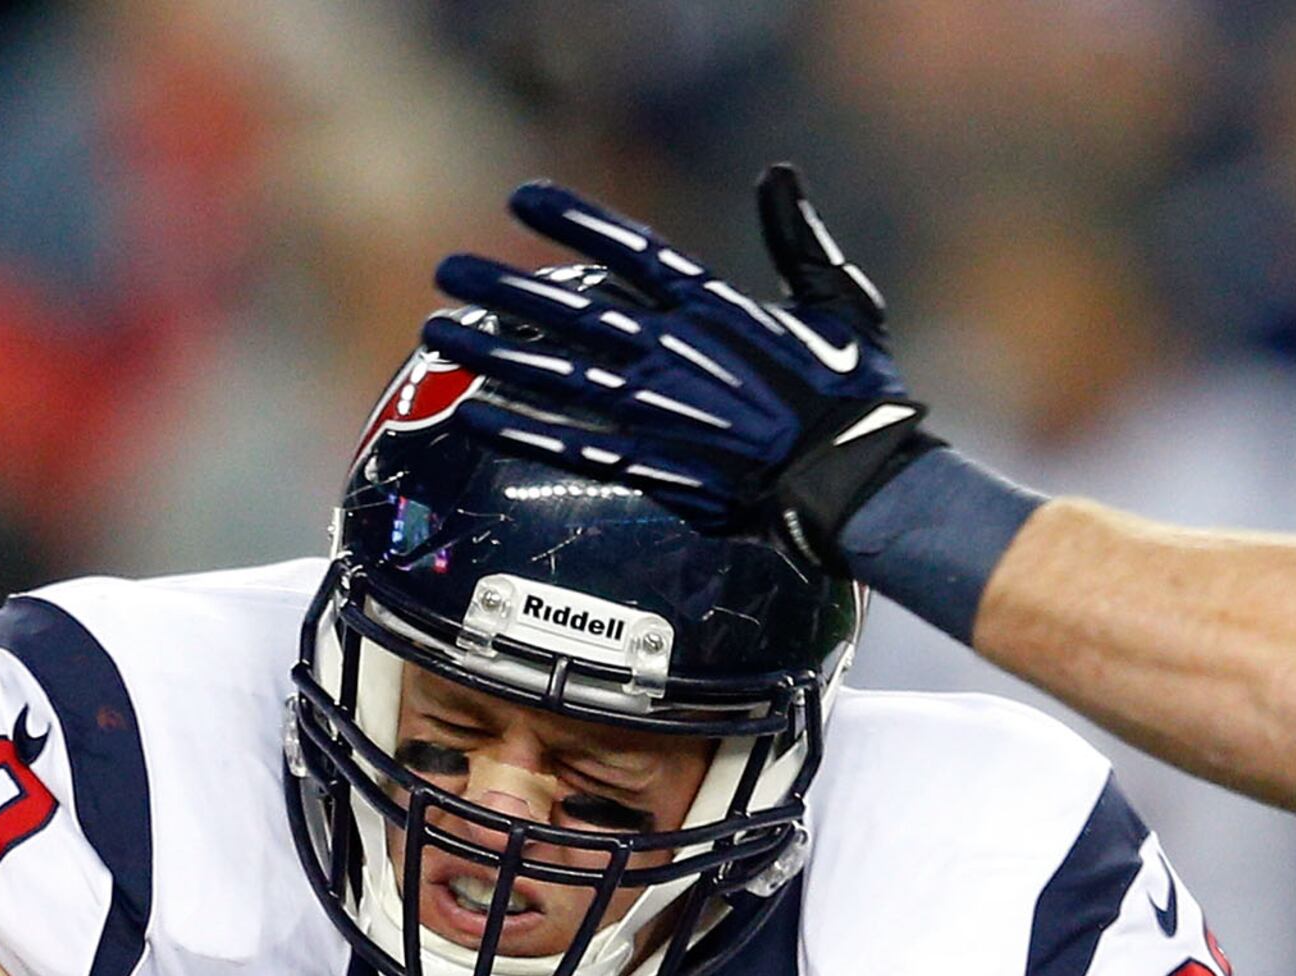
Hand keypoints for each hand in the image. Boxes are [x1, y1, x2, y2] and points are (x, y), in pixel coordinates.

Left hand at [421, 166, 938, 547]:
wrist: (858, 481)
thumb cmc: (857, 396)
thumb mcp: (839, 300)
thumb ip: (798, 237)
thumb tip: (779, 174)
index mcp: (714, 307)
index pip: (627, 249)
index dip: (571, 221)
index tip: (521, 200)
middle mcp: (674, 352)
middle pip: (570, 308)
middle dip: (503, 287)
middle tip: (448, 269)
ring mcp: (659, 411)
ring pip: (557, 373)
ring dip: (491, 351)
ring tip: (437, 330)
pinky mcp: (657, 467)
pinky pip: (574, 445)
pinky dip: (522, 429)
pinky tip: (475, 413)